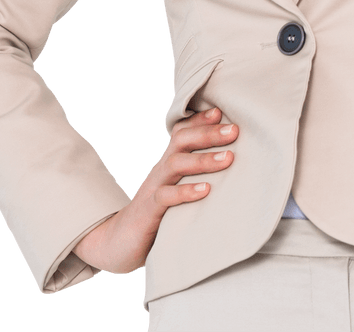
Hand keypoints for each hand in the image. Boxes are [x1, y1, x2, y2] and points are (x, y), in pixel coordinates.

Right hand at [72, 107, 236, 274]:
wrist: (119, 242)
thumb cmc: (157, 214)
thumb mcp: (176, 189)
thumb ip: (195, 176)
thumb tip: (230, 164)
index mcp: (168, 163)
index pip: (182, 133)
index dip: (200, 120)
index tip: (221, 112)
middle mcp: (161, 170)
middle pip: (181, 141)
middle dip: (208, 133)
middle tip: (234, 130)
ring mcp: (153, 188)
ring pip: (175, 164)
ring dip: (203, 160)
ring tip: (228, 158)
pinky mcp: (148, 211)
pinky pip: (165, 196)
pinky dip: (185, 192)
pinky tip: (206, 190)